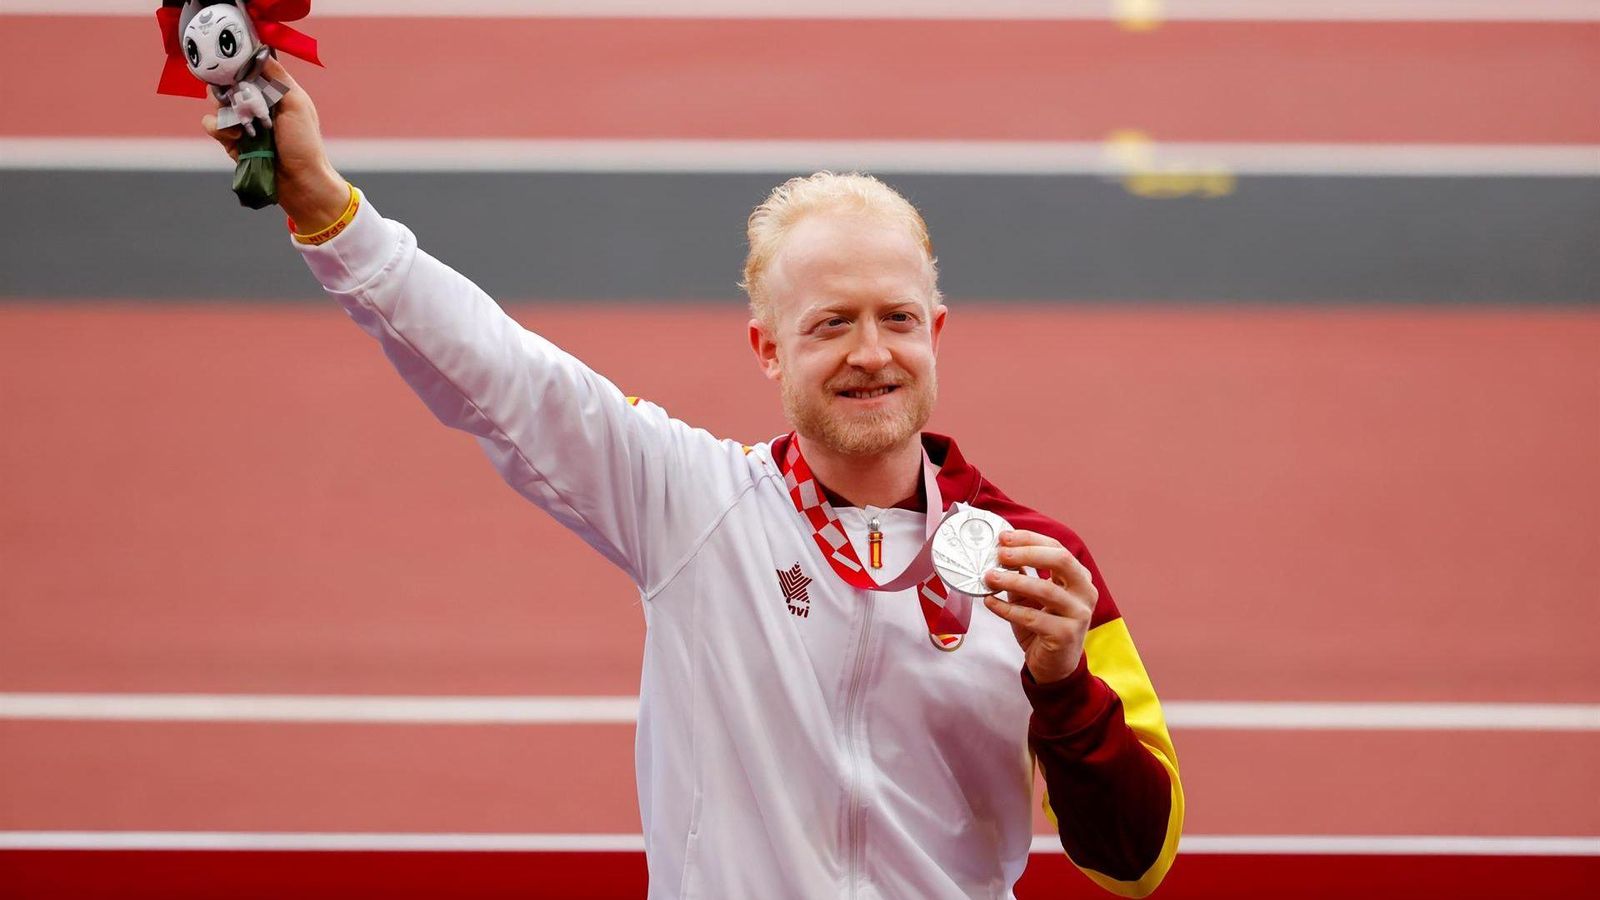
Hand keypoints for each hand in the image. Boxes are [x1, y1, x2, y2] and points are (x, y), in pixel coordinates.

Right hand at [203, 57, 346, 228]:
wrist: (299, 181)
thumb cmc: (304, 143)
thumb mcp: (297, 103)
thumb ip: (277, 77)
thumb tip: (259, 52)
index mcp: (273, 91)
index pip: (247, 68)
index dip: (237, 65)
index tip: (231, 64)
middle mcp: (255, 104)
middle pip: (227, 82)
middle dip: (228, 89)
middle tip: (238, 99)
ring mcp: (242, 122)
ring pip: (215, 103)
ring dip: (225, 111)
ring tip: (243, 126)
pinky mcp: (230, 140)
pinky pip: (212, 125)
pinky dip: (220, 129)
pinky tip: (236, 139)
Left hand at [981, 529, 1098, 683]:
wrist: (1054, 667)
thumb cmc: (1043, 627)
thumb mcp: (1030, 597)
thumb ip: (1020, 576)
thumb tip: (999, 554)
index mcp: (1078, 577)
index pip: (1056, 548)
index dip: (1030, 540)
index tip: (1003, 538)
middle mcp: (1085, 592)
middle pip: (1060, 560)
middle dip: (1027, 553)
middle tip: (1000, 553)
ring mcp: (1078, 614)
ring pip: (1045, 589)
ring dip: (1013, 581)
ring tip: (989, 577)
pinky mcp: (1066, 635)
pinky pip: (1033, 617)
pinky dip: (1008, 608)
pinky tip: (990, 602)